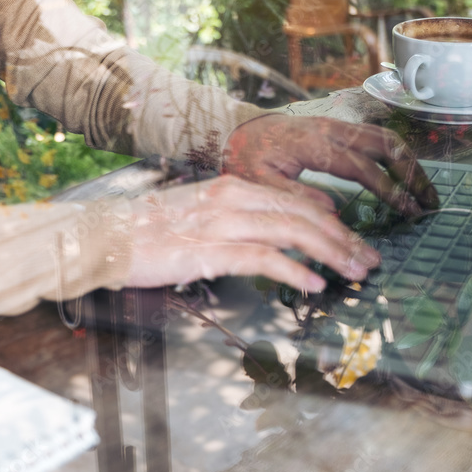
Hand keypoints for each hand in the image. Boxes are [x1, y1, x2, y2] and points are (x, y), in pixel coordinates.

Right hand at [124, 175, 378, 292]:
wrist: (103, 236)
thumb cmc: (147, 231)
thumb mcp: (199, 216)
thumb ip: (237, 220)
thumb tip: (273, 237)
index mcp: (231, 188)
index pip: (295, 200)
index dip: (332, 221)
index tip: (353, 241)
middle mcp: (231, 199)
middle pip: (302, 214)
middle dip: (342, 238)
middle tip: (368, 260)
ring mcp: (221, 223)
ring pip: (291, 231)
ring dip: (330, 253)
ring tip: (354, 272)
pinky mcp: (208, 250)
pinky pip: (263, 258)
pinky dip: (294, 271)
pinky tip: (314, 284)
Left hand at [222, 115, 438, 216]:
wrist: (236, 129)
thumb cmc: (246, 157)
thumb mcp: (260, 184)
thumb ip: (295, 197)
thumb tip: (333, 212)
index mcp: (316, 145)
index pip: (365, 169)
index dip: (391, 190)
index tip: (411, 211)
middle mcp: (333, 130)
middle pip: (387, 146)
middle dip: (413, 175)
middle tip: (430, 203)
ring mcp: (338, 125)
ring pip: (386, 138)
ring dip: (409, 163)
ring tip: (424, 192)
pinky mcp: (338, 127)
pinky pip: (376, 136)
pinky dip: (396, 154)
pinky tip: (404, 174)